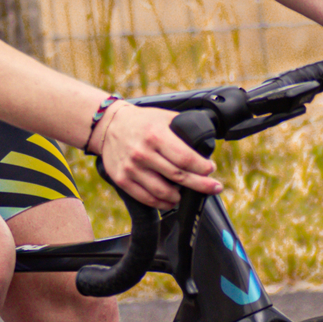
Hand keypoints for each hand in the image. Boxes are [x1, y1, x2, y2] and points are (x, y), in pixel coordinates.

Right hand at [96, 97, 220, 209]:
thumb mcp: (163, 117)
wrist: (108, 126)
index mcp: (155, 135)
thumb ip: (183, 129)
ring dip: (180, 197)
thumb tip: (206, 143)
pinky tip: (171, 201)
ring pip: (163, 192)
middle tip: (214, 188)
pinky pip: (146, 198)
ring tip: (186, 194)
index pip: (185, 158)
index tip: (210, 169)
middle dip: (201, 185)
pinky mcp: (122, 179)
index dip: (201, 167)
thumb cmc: (141, 122)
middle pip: (178, 176)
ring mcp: (132, 168)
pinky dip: (162, 204)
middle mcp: (143, 153)